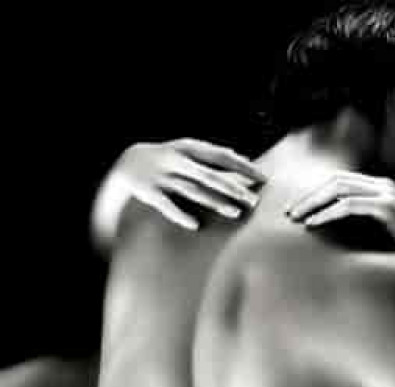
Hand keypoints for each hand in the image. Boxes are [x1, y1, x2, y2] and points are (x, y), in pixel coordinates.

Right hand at [111, 139, 263, 229]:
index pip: (221, 156)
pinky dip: (180, 215)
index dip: (243, 167)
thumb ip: (212, 156)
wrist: (125, 163)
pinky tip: (195, 225)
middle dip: (233, 188)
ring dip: (215, 201)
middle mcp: (176, 161)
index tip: (263, 178)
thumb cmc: (165, 158)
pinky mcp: (148, 192)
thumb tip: (241, 158)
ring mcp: (161, 176)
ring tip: (235, 213)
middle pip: (210, 175)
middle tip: (254, 201)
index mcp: (188, 148)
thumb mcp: (187, 151)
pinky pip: (166, 205)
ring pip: (192, 191)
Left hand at [285, 172, 394, 261]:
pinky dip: (327, 213)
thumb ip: (364, 219)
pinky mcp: (386, 208)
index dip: (316, 191)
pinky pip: (348, 205)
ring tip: (296, 218)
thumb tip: (334, 224)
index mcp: (381, 186)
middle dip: (309, 195)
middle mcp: (383, 184)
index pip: (340, 180)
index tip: (298, 208)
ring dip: (313, 203)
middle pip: (335, 181)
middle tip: (290, 212)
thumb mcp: (384, 228)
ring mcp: (386, 194)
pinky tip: (313, 224)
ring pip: (338, 189)